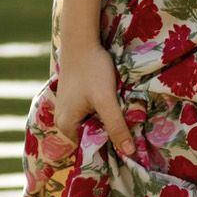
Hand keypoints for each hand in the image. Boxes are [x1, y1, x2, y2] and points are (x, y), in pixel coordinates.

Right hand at [53, 41, 135, 157]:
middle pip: (92, 136)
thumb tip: (128, 153)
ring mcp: (68, 109)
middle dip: (110, 134)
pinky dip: (104, 111)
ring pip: (93, 123)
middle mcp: (63, 121)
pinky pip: (91, 112)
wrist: (81, 42)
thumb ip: (116, 126)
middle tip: (133, 134)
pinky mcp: (74, 99)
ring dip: (108, 122)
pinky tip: (116, 105)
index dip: (110, 149)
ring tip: (127, 119)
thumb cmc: (92, 71)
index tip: (130, 149)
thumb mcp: (106, 100)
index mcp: (67, 127)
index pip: (90, 148)